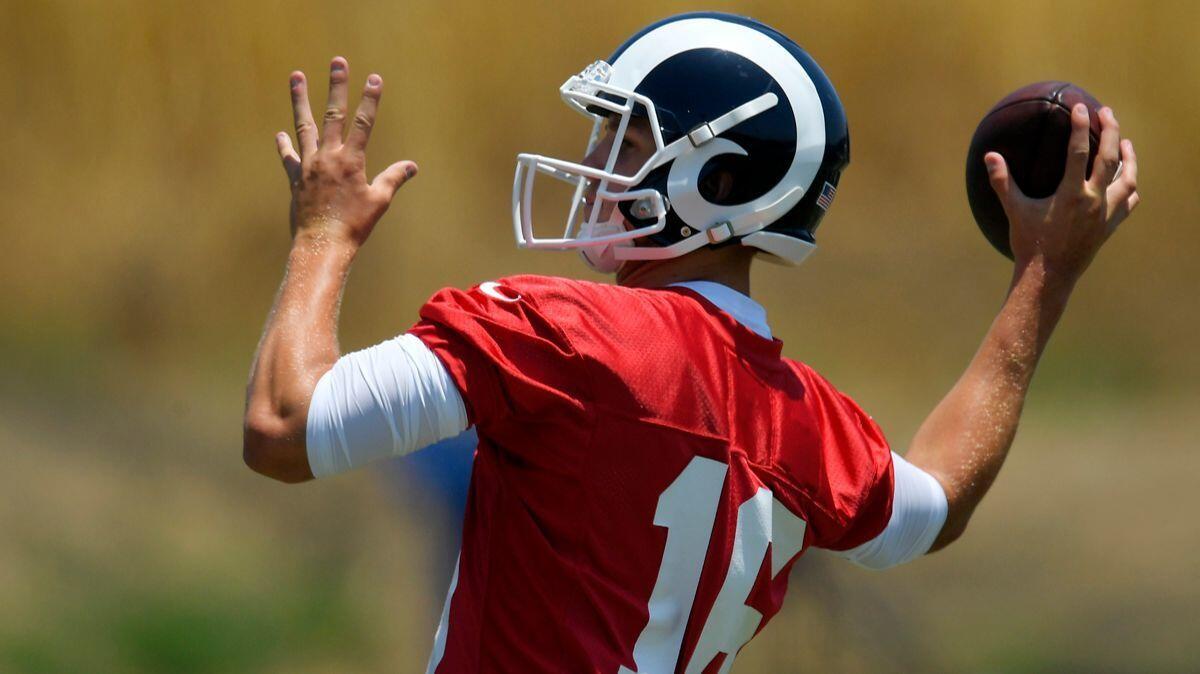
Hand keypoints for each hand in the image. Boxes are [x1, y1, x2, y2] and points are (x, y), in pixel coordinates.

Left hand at [275, 57, 417, 246]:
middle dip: (337, 86)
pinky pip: (289, 156)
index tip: (374, 78)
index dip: (370, 100)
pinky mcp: (295, 178)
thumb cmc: (354, 225)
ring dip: (300, 99)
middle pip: (333, 114)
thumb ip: (393, 179)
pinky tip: (281, 133)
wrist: (322, 244)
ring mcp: (308, 165)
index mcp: (351, 161)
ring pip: (304, 125)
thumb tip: (411, 166)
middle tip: (338, 62)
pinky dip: (285, 145)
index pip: (363, 123)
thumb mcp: (379, 201)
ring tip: (296, 76)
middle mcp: (328, 157)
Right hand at [985, 104, 1139, 280]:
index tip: (1081, 107)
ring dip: (1129, 157)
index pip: (1078, 151)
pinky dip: (1131, 186)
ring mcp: (1106, 214)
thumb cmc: (1029, 243)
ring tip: (1125, 142)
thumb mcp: (1014, 210)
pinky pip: (1129, 201)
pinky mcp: (1110, 226)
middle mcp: (1094, 201)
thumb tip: (989, 156)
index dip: (1080, 126)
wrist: (1049, 277)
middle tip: (1107, 113)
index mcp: (1071, 194)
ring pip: (1128, 178)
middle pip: (1110, 158)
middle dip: (1111, 131)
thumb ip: (1003, 182)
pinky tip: (1128, 179)